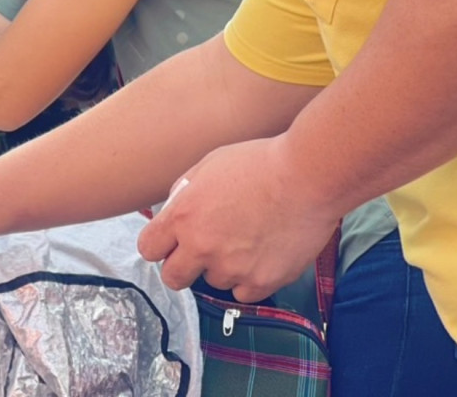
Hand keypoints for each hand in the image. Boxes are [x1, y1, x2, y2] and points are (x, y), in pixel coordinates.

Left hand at [136, 135, 341, 299]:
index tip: (170, 243)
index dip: (159, 245)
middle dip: (182, 267)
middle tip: (202, 251)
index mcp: (183, 216)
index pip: (148, 249)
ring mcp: (232, 268)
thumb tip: (172, 210)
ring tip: (246, 239)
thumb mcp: (209, 165)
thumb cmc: (260, 163)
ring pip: (213, 282)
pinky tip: (262, 253)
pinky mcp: (262, 282)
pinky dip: (249, 279)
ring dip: (222, 267)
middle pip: (172, 278)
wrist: (307, 176)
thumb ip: (185, 193)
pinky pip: (244, 293)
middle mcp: (201, 246)